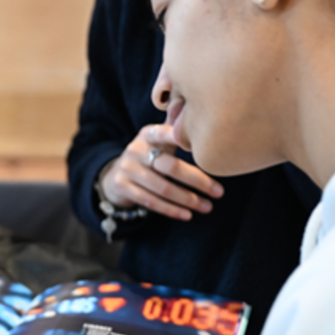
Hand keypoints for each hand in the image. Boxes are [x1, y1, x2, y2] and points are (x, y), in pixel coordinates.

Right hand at [99, 124, 222, 220]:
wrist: (115, 174)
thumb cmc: (148, 155)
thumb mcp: (157, 140)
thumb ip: (175, 131)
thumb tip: (205, 119)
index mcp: (149, 134)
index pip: (167, 133)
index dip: (182, 138)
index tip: (204, 145)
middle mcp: (136, 149)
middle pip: (171, 167)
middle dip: (197, 181)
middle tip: (218, 192)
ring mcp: (128, 169)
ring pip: (163, 188)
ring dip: (187, 200)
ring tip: (207, 207)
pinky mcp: (122, 187)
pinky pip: (151, 201)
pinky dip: (171, 210)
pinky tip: (187, 215)